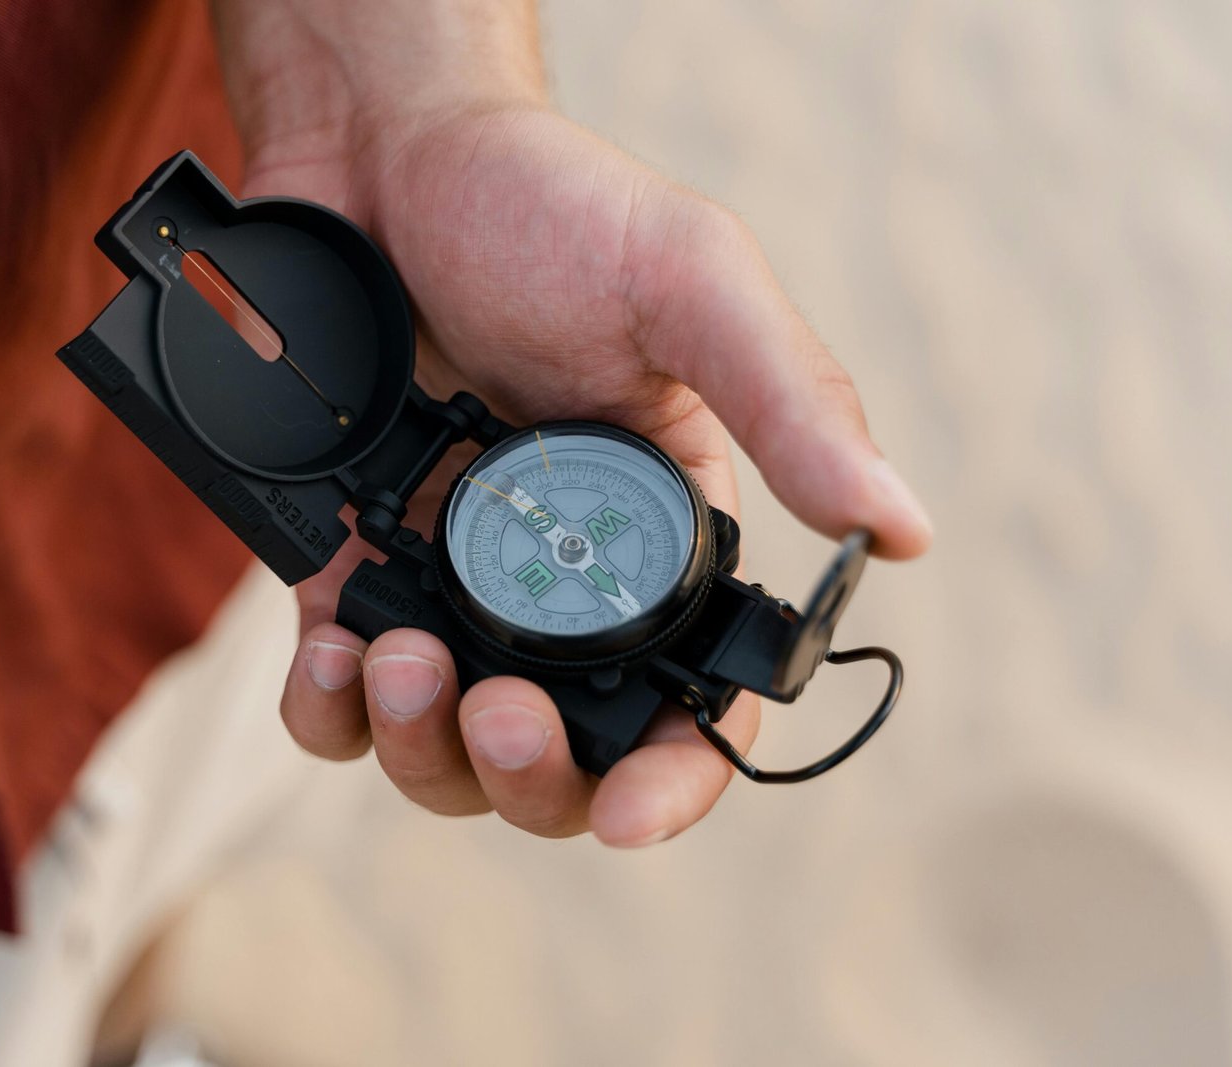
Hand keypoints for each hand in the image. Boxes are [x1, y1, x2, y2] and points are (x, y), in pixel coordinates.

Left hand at [215, 3, 931, 843]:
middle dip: (525, 773)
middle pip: (557, 758)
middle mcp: (559, 582)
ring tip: (400, 656)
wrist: (380, 156)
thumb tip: (901, 529)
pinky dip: (330, 706)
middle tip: (495, 710)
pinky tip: (336, 650)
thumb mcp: (686, 282)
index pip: (694, 701)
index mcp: (664, 532)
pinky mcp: (348, 568)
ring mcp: (447, 583)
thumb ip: (790, 402)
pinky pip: (336, 694)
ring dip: (419, 744)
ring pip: (439, 749)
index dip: (675, 780)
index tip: (626, 814)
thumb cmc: (541, 206)